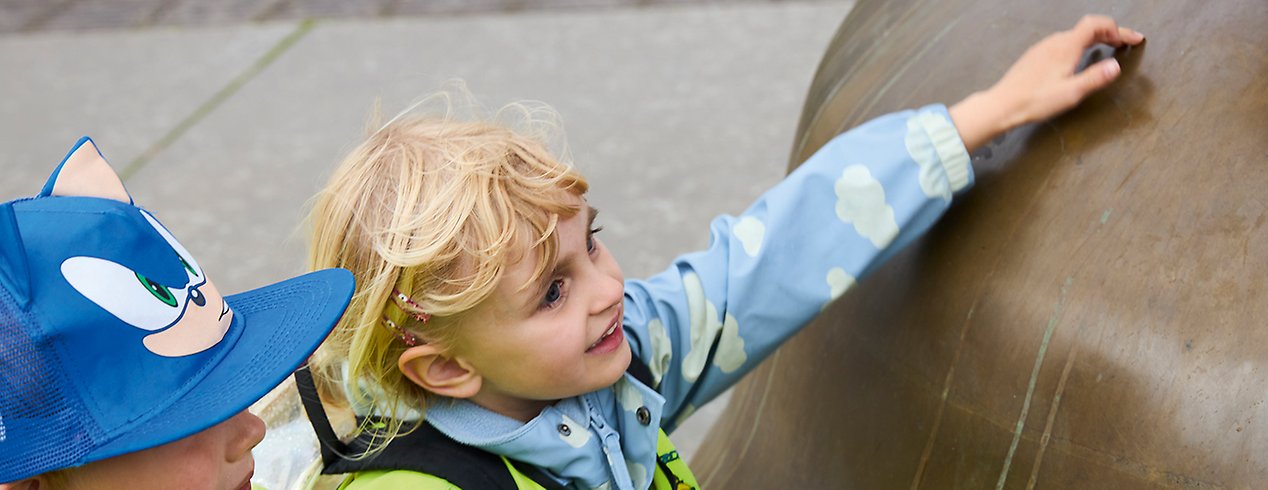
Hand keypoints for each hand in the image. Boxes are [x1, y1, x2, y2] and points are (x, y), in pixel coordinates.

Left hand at [950, 15, 1144, 151]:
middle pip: (1087, 28)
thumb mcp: (1071, 93)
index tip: (1133, 39)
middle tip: (1125, 44)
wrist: (1002, 105)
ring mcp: (1043, 48)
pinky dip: (1080, 44)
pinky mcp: (1036, 56)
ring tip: (1108, 48)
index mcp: (1066, 47)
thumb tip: (1115, 66)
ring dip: (1095, 38)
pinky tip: (1081, 58)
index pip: (1096, 24)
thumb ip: (1095, 78)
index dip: (1118, 29)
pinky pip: (1063, 43)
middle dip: (1110, 33)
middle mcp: (1054, 42)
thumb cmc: (1035, 101)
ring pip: (1074, 35)